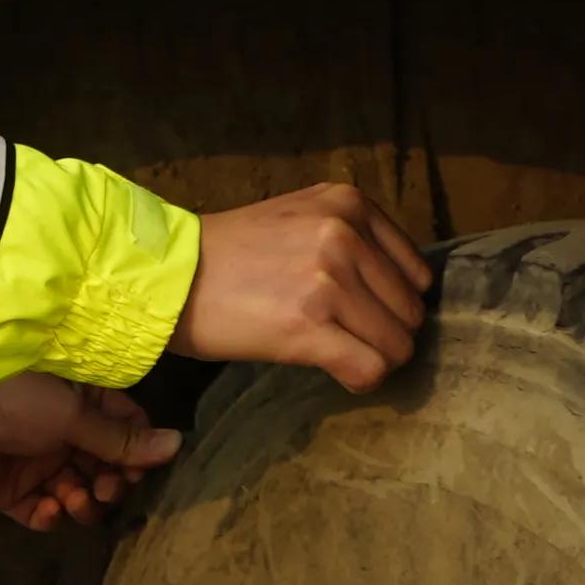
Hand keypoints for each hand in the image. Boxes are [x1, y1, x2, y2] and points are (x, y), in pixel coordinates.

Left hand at [0, 372, 177, 531]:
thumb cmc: (14, 400)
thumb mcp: (72, 414)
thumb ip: (121, 438)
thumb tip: (177, 444)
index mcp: (82, 403)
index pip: (126, 432)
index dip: (136, 455)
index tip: (136, 470)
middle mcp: (64, 434)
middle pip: (105, 469)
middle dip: (110, 483)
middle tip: (105, 488)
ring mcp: (37, 464)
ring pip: (78, 495)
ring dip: (83, 502)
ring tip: (73, 499)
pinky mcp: (11, 493)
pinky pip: (42, 514)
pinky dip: (49, 516)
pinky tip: (47, 509)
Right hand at [168, 183, 430, 390]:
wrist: (168, 277)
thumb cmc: (229, 252)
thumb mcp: (300, 217)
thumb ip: (351, 237)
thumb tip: (402, 291)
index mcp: (349, 203)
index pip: (416, 273)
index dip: (392, 302)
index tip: (361, 312)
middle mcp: (344, 234)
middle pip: (411, 312)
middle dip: (383, 332)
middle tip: (342, 335)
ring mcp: (329, 279)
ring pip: (398, 345)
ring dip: (371, 357)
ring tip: (333, 351)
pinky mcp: (309, 325)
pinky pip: (370, 369)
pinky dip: (359, 380)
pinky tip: (334, 371)